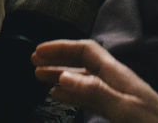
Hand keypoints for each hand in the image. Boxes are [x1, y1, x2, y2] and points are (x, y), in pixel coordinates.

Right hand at [32, 39, 157, 122]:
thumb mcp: (124, 109)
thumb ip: (95, 92)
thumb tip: (63, 76)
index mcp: (117, 73)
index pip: (86, 50)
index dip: (61, 47)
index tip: (39, 52)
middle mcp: (115, 80)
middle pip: (81, 63)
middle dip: (57, 60)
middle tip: (33, 64)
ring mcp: (116, 95)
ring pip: (82, 80)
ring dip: (61, 77)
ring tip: (39, 78)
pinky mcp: (117, 110)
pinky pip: (88, 96)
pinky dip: (71, 94)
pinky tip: (59, 96)